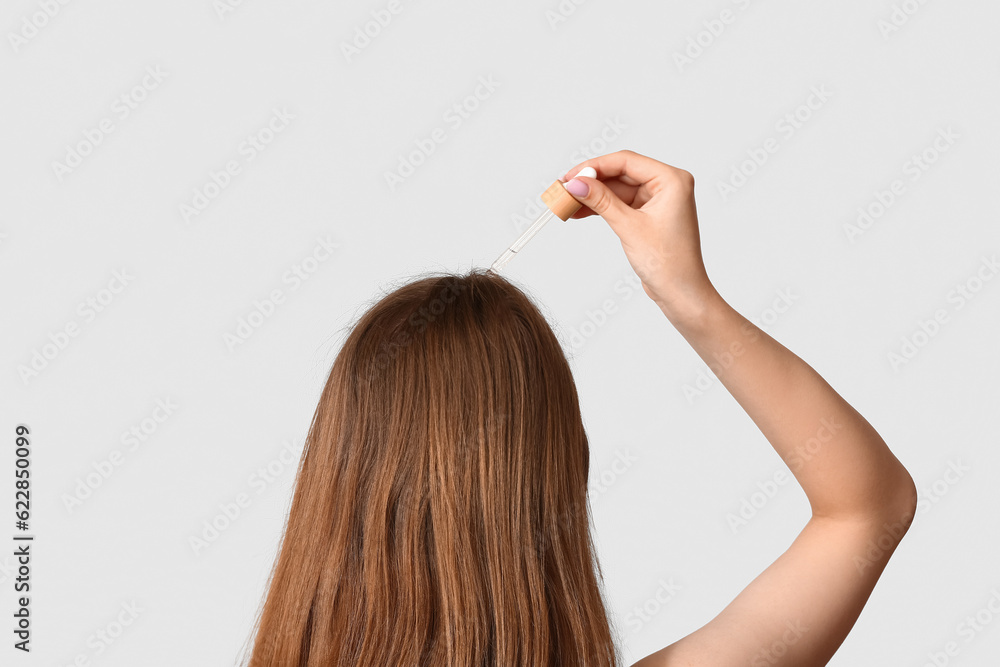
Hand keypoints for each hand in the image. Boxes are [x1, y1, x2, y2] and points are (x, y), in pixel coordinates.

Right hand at [561, 150, 717, 320]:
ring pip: (616, 189)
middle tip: (563, 189)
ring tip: (566, 203)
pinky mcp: (648, 214)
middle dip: (590, 183)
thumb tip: (577, 184)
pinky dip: (600, 207)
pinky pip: (619, 203)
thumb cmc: (668, 262)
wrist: (680, 292)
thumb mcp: (629, 227)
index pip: (626, 161)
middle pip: (619, 173)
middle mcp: (667, 185)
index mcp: (671, 180)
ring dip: (592, 196)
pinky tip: (579, 212)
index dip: (594, 167)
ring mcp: (657, 199)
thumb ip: (602, 201)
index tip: (571, 176)